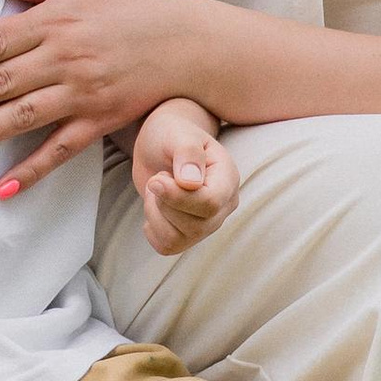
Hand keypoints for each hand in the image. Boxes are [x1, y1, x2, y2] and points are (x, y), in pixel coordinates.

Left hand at [0, 0, 203, 199]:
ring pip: (22, 118)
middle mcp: (63, 59)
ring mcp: (81, 93)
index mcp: (54, 22)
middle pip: (0, 82)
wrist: (187, 43)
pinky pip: (60, 149)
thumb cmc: (132, 7)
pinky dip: (32, 169)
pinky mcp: (99, 121)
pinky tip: (2, 188)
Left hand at [133, 101, 241, 255]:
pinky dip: (153, 229)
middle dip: (164, 203)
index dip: (178, 197)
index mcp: (227, 177)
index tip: (156, 179)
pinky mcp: (188, 234)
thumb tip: (191, 183)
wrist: (161, 143)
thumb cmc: (172, 133)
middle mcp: (223, 205)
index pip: (210, 203)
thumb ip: (187, 154)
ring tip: (159, 189)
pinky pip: (167, 247)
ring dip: (155, 214)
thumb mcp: (178, 133)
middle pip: (195, 225)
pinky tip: (155, 206)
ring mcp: (207, 222)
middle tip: (159, 176)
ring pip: (178, 240)